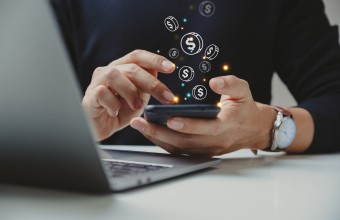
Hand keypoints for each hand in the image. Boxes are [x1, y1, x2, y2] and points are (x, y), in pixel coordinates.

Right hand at [82, 50, 175, 140]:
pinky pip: (102, 93)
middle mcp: (108, 71)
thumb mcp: (138, 98)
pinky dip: (113, 104)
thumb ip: (146, 85)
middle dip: (152, 83)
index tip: (171, 68)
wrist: (101, 128)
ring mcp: (96, 82)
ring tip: (137, 106)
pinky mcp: (89, 96)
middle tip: (167, 98)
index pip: (137, 56)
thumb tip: (157, 71)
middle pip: (131, 68)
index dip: (154, 59)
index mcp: (121, 68)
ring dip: (130, 92)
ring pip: (114, 75)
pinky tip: (116, 112)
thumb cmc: (119, 111)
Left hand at [130, 75, 275, 155]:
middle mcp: (214, 142)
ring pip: (178, 148)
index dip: (188, 125)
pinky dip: (163, 142)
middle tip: (140, 123)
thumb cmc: (245, 108)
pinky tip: (150, 132)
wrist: (252, 129)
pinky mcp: (200, 151)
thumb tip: (215, 82)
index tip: (170, 119)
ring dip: (157, 138)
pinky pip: (179, 150)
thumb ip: (230, 85)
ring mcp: (206, 149)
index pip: (206, 129)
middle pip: (184, 142)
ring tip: (139, 126)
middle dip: (159, 133)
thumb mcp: (243, 91)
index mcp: (226, 126)